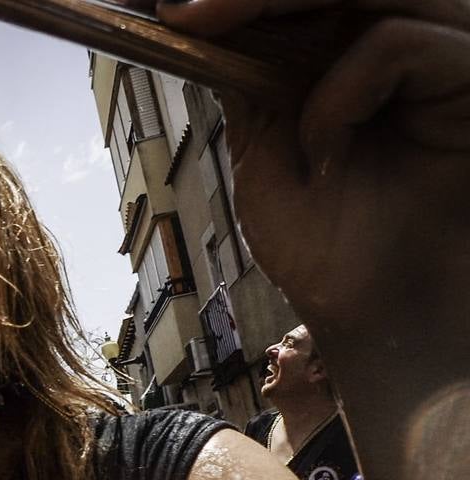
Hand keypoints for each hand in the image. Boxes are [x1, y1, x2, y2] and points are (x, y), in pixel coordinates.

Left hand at [160, 0, 469, 479]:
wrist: (380, 318)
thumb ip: (253, 85)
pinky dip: (340, 93)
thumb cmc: (330, 250)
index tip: (167, 8)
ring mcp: (446, 54)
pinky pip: (397, 44)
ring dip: (281, 8)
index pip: (300, 1)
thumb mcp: (268, 156)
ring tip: (216, 36)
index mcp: (351, 56)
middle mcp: (405, 40)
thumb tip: (204, 19)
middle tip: (184, 9)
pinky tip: (321, 147)